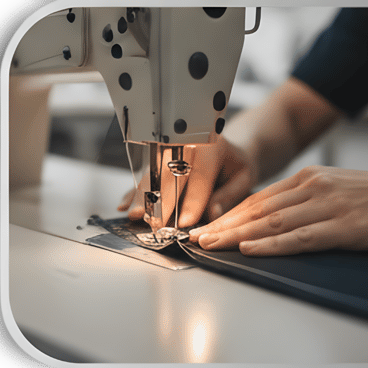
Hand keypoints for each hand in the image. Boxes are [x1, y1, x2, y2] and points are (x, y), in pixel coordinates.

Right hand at [116, 138, 257, 230]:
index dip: (192, 201)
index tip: (185, 222)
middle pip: (170, 174)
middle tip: (154, 223)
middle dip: (160, 201)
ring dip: (142, 197)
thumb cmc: (236, 164)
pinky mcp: (158, 160)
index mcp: (211, 146)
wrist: (228, 147)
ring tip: (135, 215)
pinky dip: (133, 192)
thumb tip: (212, 213)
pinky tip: (124, 205)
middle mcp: (186, 144)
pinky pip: (144, 177)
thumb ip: (229, 196)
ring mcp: (169, 150)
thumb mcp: (244, 177)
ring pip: (152, 175)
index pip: (199, 176)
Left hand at [189, 166, 367, 255]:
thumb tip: (272, 222)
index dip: (228, 214)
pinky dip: (272, 244)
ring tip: (212, 244)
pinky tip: (251, 248)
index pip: (259, 198)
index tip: (205, 226)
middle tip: (196, 238)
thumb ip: (305, 203)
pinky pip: (301, 237)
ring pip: (273, 222)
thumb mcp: (337, 192)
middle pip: (259, 209)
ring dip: (238, 235)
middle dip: (224, 224)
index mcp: (310, 179)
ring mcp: (329, 206)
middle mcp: (314, 188)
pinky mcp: (345, 227)